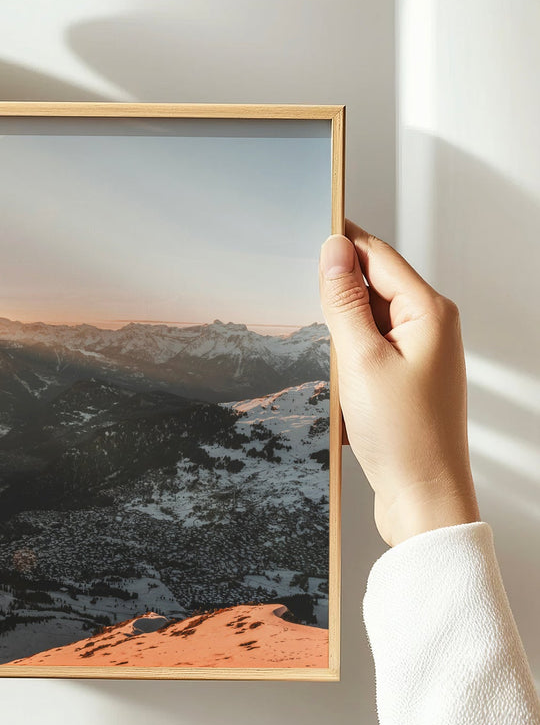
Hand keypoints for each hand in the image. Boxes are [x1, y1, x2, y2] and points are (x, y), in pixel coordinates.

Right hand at [319, 220, 479, 546]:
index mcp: (429, 312)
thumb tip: (333, 250)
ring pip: (367, 317)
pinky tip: (328, 370)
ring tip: (315, 345)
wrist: (423, 498)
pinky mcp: (405, 378)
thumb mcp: (361, 360)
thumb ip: (345, 301)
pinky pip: (368, 347)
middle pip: (372, 283)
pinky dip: (345, 352)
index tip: (303, 227)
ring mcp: (419, 353)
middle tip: (293, 289)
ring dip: (337, 325)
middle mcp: (430, 326)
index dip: (340, 240)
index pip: (377, 255)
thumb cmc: (403, 436)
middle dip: (334, 286)